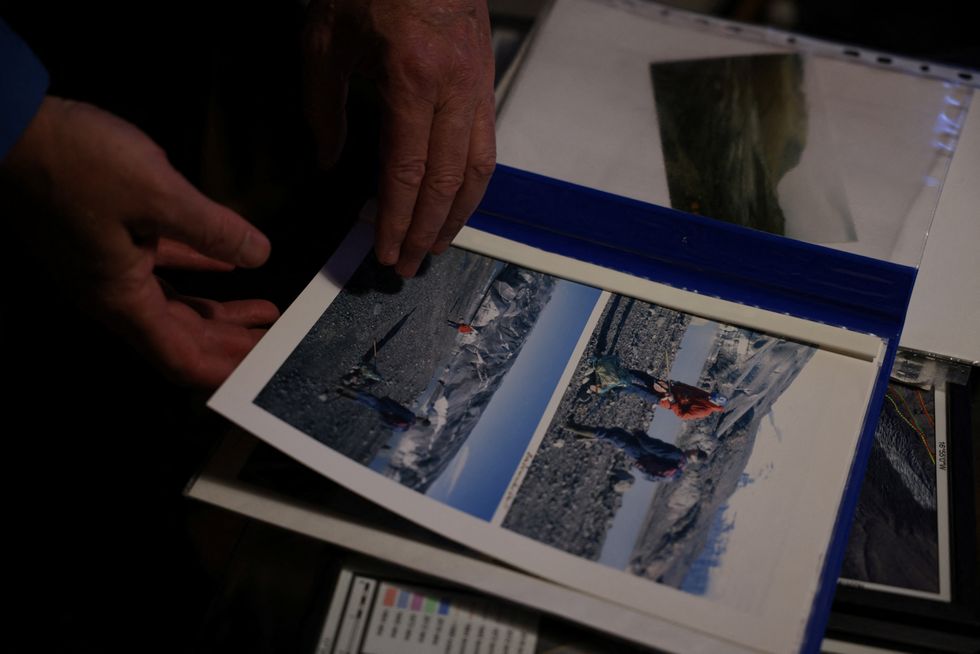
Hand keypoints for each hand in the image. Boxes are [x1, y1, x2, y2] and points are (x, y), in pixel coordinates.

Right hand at [1, 97, 279, 387]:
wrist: (12, 123)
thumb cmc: (74, 160)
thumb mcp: (158, 195)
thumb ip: (214, 230)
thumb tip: (258, 254)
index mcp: (121, 298)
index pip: (181, 358)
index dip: (224, 371)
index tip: (262, 374)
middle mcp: (114, 292)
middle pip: (183, 337)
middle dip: (231, 345)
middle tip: (277, 347)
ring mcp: (109, 266)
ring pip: (175, 306)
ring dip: (220, 314)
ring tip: (264, 316)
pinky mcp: (108, 239)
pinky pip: (161, 269)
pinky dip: (197, 272)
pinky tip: (229, 269)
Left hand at [304, 0, 495, 276]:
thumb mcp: (326, 39)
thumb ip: (324, 107)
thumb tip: (330, 162)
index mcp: (413, 79)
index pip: (407, 172)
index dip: (396, 220)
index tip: (386, 253)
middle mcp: (456, 90)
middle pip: (447, 182)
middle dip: (427, 231)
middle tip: (409, 266)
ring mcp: (478, 86)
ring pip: (477, 169)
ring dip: (457, 215)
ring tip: (436, 245)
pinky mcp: (486, 81)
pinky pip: (485, 146)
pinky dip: (471, 183)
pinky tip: (456, 201)